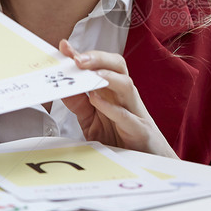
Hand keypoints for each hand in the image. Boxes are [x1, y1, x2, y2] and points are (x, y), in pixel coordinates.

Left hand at [59, 40, 177, 158]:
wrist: (148, 163)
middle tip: (77, 59)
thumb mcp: (92, 120)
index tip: (66, 47)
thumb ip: (79, 104)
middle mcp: (125, 97)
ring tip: (91, 75)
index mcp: (114, 91)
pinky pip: (126, 116)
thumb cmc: (121, 138)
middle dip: (98, 58)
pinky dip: (112, 108)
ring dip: (108, 77)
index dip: (85, 55)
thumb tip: (63, 87)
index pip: (102, 65)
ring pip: (126, 85)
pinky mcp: (139, 131)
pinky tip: (97, 101)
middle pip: (118, 66)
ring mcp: (135, 112)